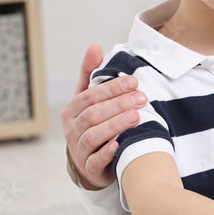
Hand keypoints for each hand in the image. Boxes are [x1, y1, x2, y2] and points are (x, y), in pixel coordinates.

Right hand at [61, 44, 146, 189]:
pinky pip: (95, 161)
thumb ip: (90, 74)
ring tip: (136, 116)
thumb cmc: (92, 124)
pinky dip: (106, 153)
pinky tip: (119, 144)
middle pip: (93, 114)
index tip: (134, 81)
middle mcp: (72, 129)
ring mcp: (79, 150)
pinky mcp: (88, 168)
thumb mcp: (89, 100)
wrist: (88, 163)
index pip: (90, 96)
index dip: (111, 88)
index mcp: (72, 110)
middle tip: (141, 98)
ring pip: (93, 135)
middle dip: (118, 104)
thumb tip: (95, 46)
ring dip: (115, 125)